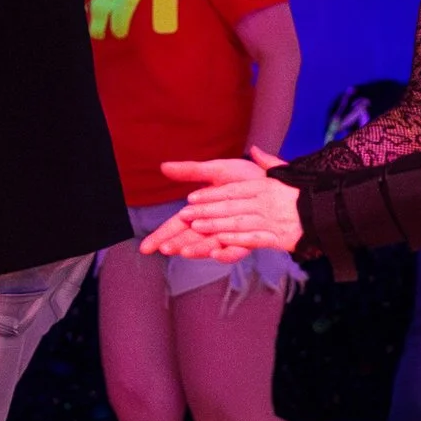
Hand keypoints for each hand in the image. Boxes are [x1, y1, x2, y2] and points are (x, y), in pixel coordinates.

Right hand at [145, 149, 301, 257]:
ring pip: (209, 246)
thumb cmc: (245, 175)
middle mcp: (214, 226)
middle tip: (162, 249)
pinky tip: (216, 252)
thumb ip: (191, 171)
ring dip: (195, 250)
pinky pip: (236, 250)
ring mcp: (230, 234)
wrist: (275, 180)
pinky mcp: (248, 238)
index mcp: (203, 211)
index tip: (146, 247)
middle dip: (175, 245)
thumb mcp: (216, 169)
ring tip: (182, 251)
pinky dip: (226, 253)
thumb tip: (163, 167)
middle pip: (189, 239)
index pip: (176, 226)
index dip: (161, 235)